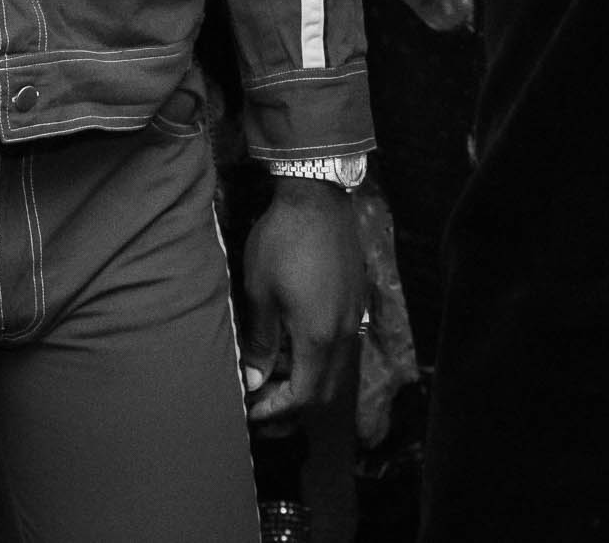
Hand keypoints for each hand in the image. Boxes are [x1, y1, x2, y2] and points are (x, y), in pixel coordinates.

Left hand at [239, 177, 364, 432]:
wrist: (317, 199)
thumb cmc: (281, 242)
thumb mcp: (260, 291)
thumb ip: (261, 340)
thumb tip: (254, 380)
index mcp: (319, 337)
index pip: (304, 396)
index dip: (276, 410)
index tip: (251, 410)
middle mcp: (345, 335)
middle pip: (326, 392)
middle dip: (294, 405)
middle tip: (262, 401)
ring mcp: (355, 319)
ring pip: (336, 370)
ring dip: (308, 381)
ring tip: (274, 373)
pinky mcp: (357, 302)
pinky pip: (342, 347)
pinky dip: (319, 358)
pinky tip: (295, 344)